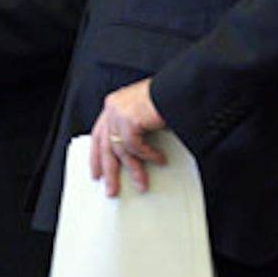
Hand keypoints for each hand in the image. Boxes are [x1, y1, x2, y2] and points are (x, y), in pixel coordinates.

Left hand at [89, 79, 166, 197]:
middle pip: (106, 146)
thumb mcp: (143, 114)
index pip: (99, 134)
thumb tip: (132, 157)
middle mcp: (113, 107)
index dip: (97, 156)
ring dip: (134, 170)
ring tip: (142, 184)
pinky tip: (160, 160)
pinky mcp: (129, 119)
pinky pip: (136, 147)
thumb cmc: (167, 97)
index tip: (98, 173)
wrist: (180, 86)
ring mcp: (119, 113)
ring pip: (121, 151)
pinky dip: (149, 156)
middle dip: (110, 172)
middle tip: (111, 190)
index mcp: (114, 105)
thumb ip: (134, 129)